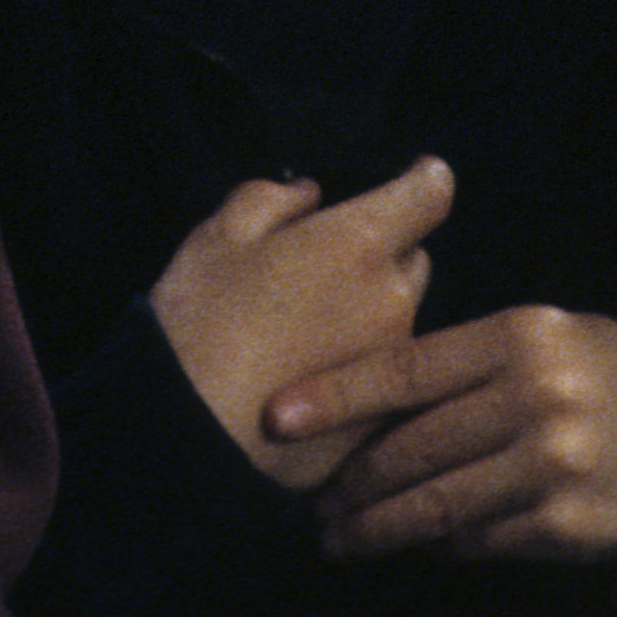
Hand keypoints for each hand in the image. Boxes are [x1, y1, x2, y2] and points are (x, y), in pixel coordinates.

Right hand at [149, 158, 450, 490]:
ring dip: (369, 316)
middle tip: (327, 270)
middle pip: (415, 259)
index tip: (410, 177)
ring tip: (305, 336)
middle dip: (385, 255)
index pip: (432, 191)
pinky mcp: (380, 419)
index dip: (422, 179)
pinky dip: (357, 369)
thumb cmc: (198, 322)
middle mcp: (393, 301)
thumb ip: (272, 199)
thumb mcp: (219, 238)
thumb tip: (309, 194)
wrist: (185, 439)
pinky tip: (308, 381)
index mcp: (359, 244)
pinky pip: (382, 378)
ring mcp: (391, 366)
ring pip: (399, 321)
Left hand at [268, 307, 616, 562]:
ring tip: (340, 539)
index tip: (275, 416)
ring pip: (435, 506)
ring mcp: (550, 466)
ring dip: (378, 528)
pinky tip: (419, 547)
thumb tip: (374, 408)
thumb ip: (470, 363)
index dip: (335, 396)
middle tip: (309, 503)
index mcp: (520, 336)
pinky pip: (478, 542)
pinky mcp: (565, 525)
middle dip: (349, 482)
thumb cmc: (609, 374)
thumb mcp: (549, 338)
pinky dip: (441, 546)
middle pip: (410, 448)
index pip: (406, 369)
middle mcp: (532, 397)